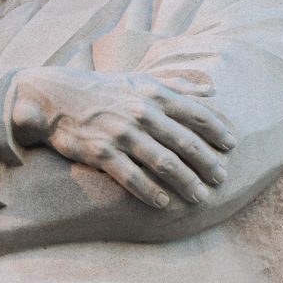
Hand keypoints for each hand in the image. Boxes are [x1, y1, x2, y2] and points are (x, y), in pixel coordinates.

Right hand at [10, 69, 234, 208]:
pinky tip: (164, 204)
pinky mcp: (101, 152)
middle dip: (207, 163)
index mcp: (152, 93)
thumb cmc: (99, 89)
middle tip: (221, 179)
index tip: (231, 147)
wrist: (51, 97)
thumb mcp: (138, 78)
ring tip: (200, 197)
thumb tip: (213, 88)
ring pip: (164, 163)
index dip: (218, 131)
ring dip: (186, 182)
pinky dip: (150, 192)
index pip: (196, 114)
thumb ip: (177, 84)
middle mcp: (140, 112)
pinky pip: (131, 177)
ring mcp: (121, 133)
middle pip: (185, 143)